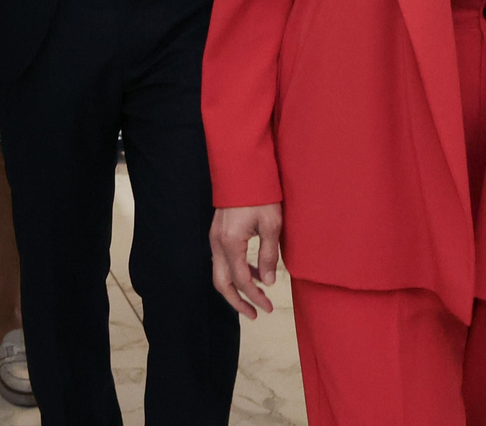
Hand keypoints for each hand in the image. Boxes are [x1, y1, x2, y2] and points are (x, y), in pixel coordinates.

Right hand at [209, 204, 281, 319]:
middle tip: (255, 314)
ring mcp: (215, 237)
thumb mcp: (271, 225)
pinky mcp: (218, 233)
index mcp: (230, 242)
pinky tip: (253, 273)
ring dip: (236, 288)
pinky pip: (222, 260)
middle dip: (237, 301)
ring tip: (257, 297)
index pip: (240, 280)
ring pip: (220, 272)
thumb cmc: (260, 195)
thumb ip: (268, 255)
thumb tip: (267, 283)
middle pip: (221, 282)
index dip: (254, 297)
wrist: (243, 171)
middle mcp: (217, 242)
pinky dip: (235, 272)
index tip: (268, 308)